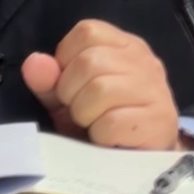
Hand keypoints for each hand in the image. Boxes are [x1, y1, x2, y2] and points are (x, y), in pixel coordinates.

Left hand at [21, 19, 180, 149]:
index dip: (66, 60)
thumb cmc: (105, 123)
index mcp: (124, 45)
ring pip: (100, 90)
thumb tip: (34, 62)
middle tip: (81, 111)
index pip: (87, 32)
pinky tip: (109, 140)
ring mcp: (155, 89)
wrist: (144, 161)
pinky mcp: (159, 121)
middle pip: (90, 62)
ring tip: (94, 124)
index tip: (71, 85)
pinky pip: (112, 123)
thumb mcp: (71, 98)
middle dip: (72, 93)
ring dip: (85, 115)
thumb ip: (50, 81)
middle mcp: (143, 60)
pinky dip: (100, 136)